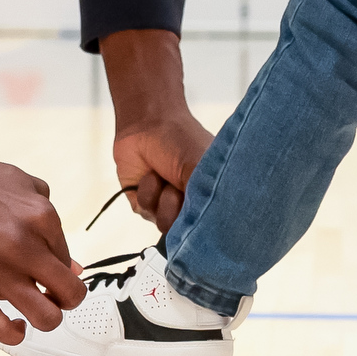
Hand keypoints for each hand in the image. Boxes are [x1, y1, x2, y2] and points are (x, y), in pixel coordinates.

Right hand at [0, 142, 85, 344]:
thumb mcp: (27, 188)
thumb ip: (52, 226)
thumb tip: (73, 266)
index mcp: (43, 219)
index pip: (70, 262)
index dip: (61, 269)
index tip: (46, 269)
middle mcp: (25, 247)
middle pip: (70, 295)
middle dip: (66, 301)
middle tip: (52, 296)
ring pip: (45, 318)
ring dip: (45, 319)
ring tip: (33, 309)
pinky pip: (1, 327)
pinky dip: (14, 334)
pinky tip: (15, 325)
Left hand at [111, 106, 209, 231]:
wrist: (147, 123)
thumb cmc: (181, 140)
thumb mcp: (201, 167)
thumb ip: (206, 200)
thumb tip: (206, 229)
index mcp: (211, 198)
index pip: (212, 228)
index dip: (205, 224)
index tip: (199, 208)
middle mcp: (190, 206)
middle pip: (186, 231)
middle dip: (180, 207)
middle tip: (179, 185)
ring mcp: (166, 207)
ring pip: (164, 224)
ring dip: (162, 198)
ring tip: (164, 175)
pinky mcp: (144, 204)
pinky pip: (145, 212)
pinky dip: (146, 191)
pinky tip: (150, 174)